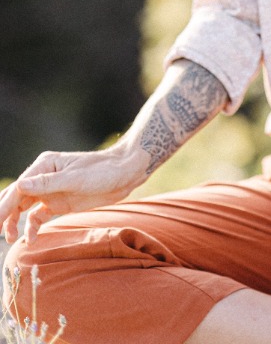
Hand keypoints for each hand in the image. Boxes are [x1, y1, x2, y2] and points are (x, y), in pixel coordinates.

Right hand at [0, 144, 145, 244]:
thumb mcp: (75, 178)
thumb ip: (47, 184)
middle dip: (2, 214)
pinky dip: (31, 228)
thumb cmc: (102, 171)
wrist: (124, 174)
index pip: (17, 188)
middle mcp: (43, 177)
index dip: (3, 206)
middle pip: (15, 198)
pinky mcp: (58, 202)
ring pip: (22, 208)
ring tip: (11, 238)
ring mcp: (50, 190)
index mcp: (44, 166)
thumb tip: (20, 185)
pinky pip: (37, 216)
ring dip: (14, 223)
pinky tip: (31, 239)